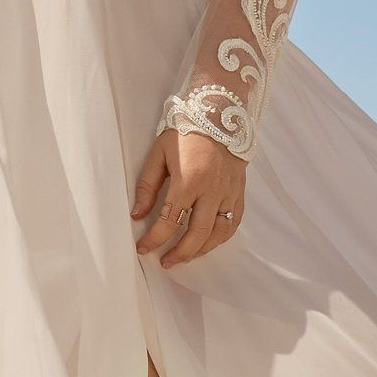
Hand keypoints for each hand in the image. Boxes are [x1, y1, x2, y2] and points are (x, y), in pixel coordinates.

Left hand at [132, 127, 246, 266]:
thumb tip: (136, 214)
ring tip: (185, 257)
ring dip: (202, 250)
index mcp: (189, 179)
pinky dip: (221, 237)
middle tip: (166, 262)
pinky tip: (208, 243)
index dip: (154, 238)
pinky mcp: (240, 191)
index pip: (170, 220)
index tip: (143, 248)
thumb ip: (147, 185)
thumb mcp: (159, 153)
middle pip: (198, 233)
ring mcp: (229, 192)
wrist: (220, 114)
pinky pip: (234, 222)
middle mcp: (212, 190)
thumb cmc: (185, 131)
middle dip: (180, 253)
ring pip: (219, 232)